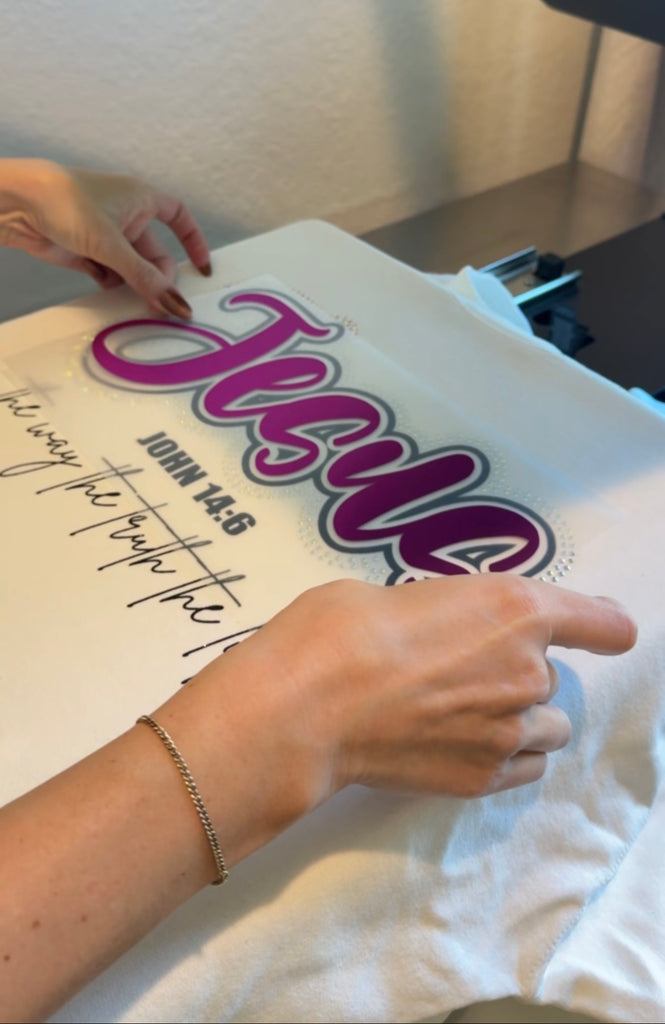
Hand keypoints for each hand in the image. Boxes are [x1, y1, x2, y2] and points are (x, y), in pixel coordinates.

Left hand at [0, 158, 209, 316]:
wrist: (17, 204)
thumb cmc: (66, 202)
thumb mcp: (114, 245)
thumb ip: (146, 279)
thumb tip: (176, 305)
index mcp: (141, 198)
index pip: (178, 216)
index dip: (193, 241)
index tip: (201, 268)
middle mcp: (127, 215)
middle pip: (156, 254)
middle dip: (159, 279)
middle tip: (160, 303)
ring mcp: (106, 235)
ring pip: (133, 268)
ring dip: (136, 286)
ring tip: (135, 302)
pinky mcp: (87, 251)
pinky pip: (112, 275)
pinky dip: (114, 286)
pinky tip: (109, 291)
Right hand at [188, 575, 635, 836]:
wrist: (307, 707)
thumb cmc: (340, 630)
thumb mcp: (401, 593)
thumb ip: (450, 613)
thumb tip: (446, 633)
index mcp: (513, 608)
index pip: (599, 622)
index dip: (605, 626)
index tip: (605, 630)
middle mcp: (527, 670)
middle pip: (551, 674)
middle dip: (516, 668)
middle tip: (457, 666)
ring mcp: (509, 730)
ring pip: (548, 726)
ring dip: (520, 716)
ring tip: (464, 711)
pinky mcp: (484, 777)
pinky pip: (525, 766)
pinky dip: (508, 754)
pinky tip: (462, 743)